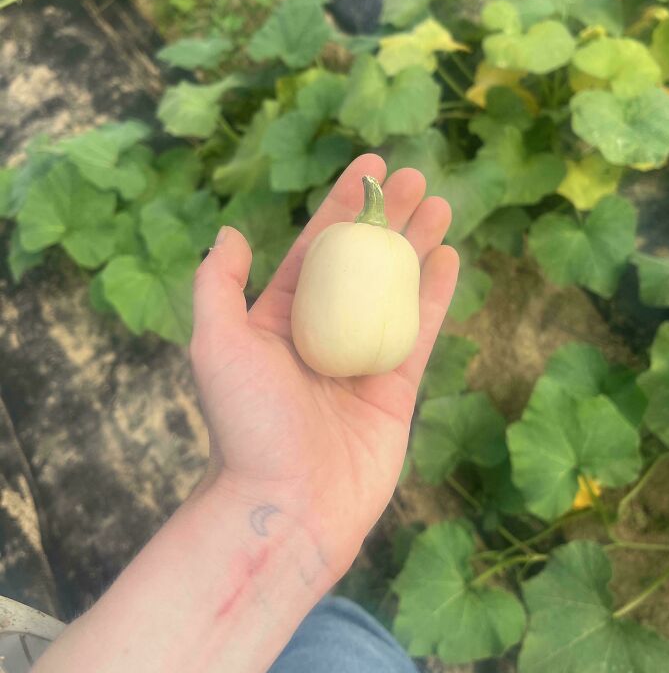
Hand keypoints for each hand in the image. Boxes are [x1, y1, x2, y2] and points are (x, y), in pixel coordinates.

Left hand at [190, 154, 458, 575]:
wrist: (286, 507)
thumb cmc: (247, 424)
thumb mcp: (216, 345)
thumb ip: (218, 285)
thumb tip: (229, 232)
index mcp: (278, 319)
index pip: (315, 247)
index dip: (343, 204)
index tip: (370, 165)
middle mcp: (321, 333)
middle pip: (362, 261)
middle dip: (388, 216)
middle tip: (416, 176)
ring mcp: (360, 360)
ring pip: (395, 289)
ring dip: (417, 245)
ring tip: (441, 204)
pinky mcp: (395, 390)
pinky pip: (419, 332)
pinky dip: (436, 294)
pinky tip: (449, 257)